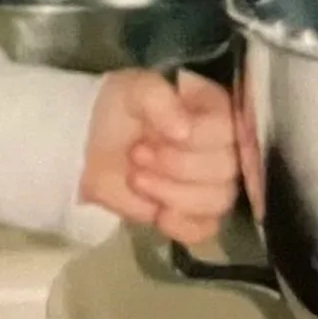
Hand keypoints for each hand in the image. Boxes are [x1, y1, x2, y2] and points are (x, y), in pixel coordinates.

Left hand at [79, 68, 237, 245]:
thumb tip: (184, 131)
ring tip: (138, 179)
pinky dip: (183, 226)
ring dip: (174, 194)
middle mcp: (220, 147)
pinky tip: (159, 215)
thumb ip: (159, 99)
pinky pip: (205, 229)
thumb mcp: (133, 89)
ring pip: (218, 201)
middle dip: (177, 167)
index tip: (158, 136)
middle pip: (226, 169)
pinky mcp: (192, 213)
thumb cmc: (118, 110)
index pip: (228, 131)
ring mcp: (208, 183)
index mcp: (213, 110)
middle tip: (138, 154)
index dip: (196, 139)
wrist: (88, 147)